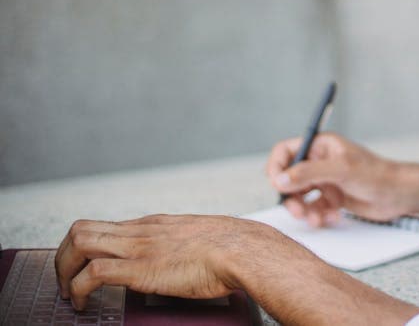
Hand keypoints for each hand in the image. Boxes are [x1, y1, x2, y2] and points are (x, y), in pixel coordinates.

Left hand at [54, 214, 307, 310]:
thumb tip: (181, 262)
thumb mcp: (199, 240)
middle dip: (63, 258)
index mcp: (154, 224)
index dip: (83, 249)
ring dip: (63, 272)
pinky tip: (83, 305)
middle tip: (65, 282)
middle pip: (81, 229)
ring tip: (68, 295)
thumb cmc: (232, 250)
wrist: (244, 250)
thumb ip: (181, 247)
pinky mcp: (140, 269)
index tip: (81, 270)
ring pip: (79, 243)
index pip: (103, 226)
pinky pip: (92, 275)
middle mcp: (140, 231)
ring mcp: (138, 247)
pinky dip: (77, 291)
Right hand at [266, 133, 408, 226]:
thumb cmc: (375, 174)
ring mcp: (326, 181)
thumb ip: (308, 173)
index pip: (285, 152)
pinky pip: (315, 209)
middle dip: (291, 196)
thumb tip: (280, 179)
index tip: (278, 185)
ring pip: (300, 197)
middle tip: (298, 211)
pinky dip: (319, 216)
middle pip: (289, 178)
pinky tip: (334, 217)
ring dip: (304, 210)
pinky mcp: (333, 198)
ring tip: (316, 219)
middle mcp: (320, 162)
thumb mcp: (340, 170)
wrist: (399, 194)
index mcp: (321, 146)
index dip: (277, 168)